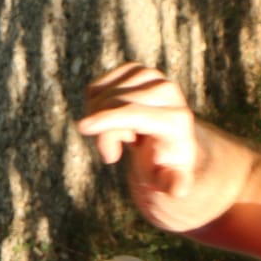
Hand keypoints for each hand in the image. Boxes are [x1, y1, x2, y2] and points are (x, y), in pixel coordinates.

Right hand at [76, 64, 206, 232]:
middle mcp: (167, 90)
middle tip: (112, 156)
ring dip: (100, 121)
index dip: (107, 121)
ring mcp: (151, 76)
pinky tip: (114, 119)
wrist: (168, 142)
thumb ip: (174, 185)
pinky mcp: (134, 70)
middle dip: (103, 133)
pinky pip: (97, 87)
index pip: (135, 114)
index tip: (82, 128)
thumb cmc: (163, 166)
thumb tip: (178, 189)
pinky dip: (96, 106)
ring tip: (123, 137)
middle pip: (115, 105)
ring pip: (102, 94)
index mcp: (178, 118)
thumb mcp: (169, 182)